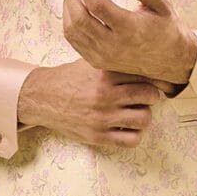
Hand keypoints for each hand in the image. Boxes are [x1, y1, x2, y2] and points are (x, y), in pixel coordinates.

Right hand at [17, 58, 168, 149]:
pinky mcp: (97, 136)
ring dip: (144, 116)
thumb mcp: (91, 62)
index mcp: (105, 73)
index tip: (154, 82)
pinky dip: (135, 135)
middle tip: (144, 97)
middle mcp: (105, 95)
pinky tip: (128, 128)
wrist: (42, 97)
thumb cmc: (71, 78)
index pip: (144, 74)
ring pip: (144, 118)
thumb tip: (145, 55)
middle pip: (150, 95)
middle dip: (151, 96)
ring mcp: (102, 117)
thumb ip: (114, 59)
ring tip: (136, 112)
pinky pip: (131, 140)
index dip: (153, 78)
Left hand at [63, 0, 195, 85]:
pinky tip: (73, 8)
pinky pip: (75, 42)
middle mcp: (114, 45)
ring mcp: (104, 56)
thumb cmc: (166, 25)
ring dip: (67, 7)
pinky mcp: (98, 61)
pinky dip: (69, 23)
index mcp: (130, 28)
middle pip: (79, 18)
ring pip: (73, 31)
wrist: (171, 59)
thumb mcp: (161, 2)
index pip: (97, 4)